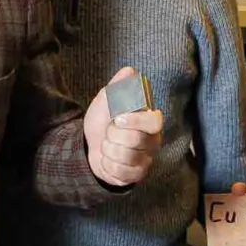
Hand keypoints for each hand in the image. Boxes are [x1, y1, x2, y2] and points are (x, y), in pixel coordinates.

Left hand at [83, 66, 163, 186]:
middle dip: (113, 135)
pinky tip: (108, 159)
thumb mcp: (106, 101)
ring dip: (108, 150)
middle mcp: (153, 140)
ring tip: (108, 145)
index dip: (135, 121)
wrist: (90, 146)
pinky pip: (121, 171)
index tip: (116, 119)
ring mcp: (146, 159)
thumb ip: (117, 87)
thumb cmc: (104, 121)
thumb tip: (128, 70)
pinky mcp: (137, 175)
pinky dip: (107, 164)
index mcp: (150, 120)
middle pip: (136, 139)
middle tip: (109, 132)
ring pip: (126, 156)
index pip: (154, 121)